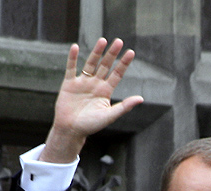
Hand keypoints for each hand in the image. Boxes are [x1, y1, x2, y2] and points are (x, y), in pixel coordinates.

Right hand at [40, 38, 144, 162]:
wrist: (71, 130)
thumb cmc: (91, 125)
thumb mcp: (109, 115)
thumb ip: (124, 106)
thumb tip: (141, 98)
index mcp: (106, 91)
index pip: (117, 74)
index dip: (124, 63)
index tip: (131, 52)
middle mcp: (95, 84)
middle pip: (105, 65)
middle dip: (112, 54)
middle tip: (119, 41)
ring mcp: (82, 83)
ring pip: (90, 64)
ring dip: (96, 52)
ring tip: (103, 40)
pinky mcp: (69, 84)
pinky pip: (71, 68)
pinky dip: (72, 58)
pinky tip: (75, 47)